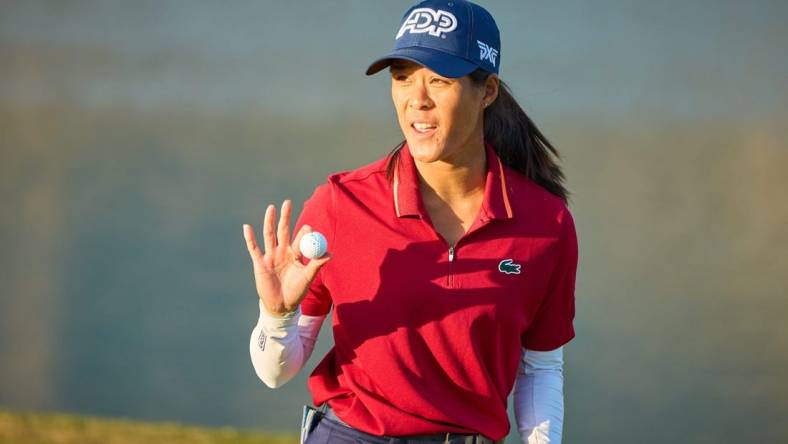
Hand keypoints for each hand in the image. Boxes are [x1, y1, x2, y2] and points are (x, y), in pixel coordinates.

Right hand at [243, 200, 330, 316]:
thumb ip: (316, 265)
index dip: (304, 233)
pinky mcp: (259, 263)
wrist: (282, 306)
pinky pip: (253, 248)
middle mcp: (283, 252)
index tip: (309, 228)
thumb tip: (330, 254)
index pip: (300, 238)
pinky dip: (250, 238)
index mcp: (296, 254)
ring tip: (272, 208)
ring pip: (269, 235)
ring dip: (269, 221)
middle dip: (285, 217)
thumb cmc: (297, 291)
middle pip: (283, 230)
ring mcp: (270, 256)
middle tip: (288, 202)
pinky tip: (247, 227)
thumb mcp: (307, 278)